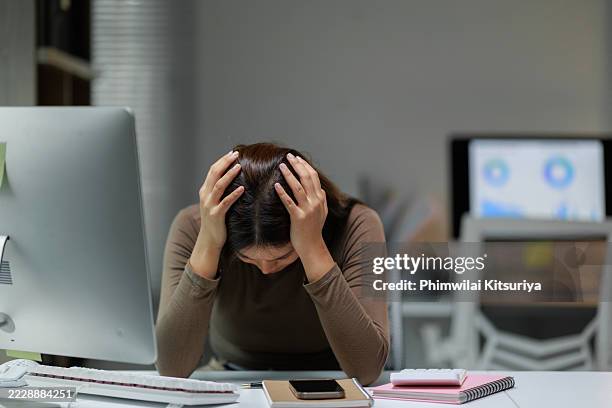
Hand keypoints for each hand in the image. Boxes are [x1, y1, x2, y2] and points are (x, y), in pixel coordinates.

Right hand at [190, 151, 243, 277]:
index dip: (222, 161)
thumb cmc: (216, 221)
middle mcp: (205, 196)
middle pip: (214, 174)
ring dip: (229, 175)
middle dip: (225, 162)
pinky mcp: (216, 215)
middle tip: (236, 154)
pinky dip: (234, 194)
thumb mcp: (214, 203)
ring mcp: (209, 205)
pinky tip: (242, 189)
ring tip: (239, 167)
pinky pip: (226, 202)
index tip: (232, 153)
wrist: (209, 240)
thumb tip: (233, 177)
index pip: (212, 171)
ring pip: (219, 186)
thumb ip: (219, 191)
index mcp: (205, 191)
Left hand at [275, 153, 334, 281]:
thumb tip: (320, 188)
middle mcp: (316, 202)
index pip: (313, 176)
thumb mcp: (322, 212)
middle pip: (306, 178)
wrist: (312, 246)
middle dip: (297, 165)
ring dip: (289, 175)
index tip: (295, 158)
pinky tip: (276, 185)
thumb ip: (321, 200)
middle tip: (288, 156)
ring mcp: (307, 209)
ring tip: (281, 166)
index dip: (304, 165)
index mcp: (320, 198)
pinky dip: (283, 193)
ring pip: (298, 187)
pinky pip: (289, 202)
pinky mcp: (298, 218)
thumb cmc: (314, 230)